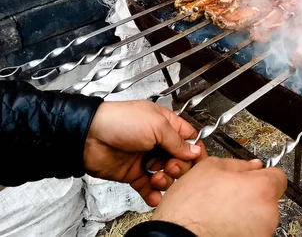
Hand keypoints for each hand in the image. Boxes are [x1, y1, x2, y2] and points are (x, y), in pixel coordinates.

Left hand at [84, 100, 205, 205]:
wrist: (90, 137)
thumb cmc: (121, 121)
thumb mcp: (157, 125)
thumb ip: (178, 141)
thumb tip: (194, 151)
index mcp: (165, 124)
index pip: (188, 139)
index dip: (194, 150)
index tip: (196, 159)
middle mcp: (157, 142)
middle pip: (180, 160)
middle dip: (180, 166)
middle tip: (170, 166)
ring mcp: (146, 158)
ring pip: (166, 175)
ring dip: (166, 180)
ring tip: (157, 178)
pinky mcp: (134, 174)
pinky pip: (149, 187)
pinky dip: (153, 193)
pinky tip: (155, 195)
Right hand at [153, 157, 286, 236]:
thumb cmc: (189, 209)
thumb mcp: (209, 168)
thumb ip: (238, 164)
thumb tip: (252, 166)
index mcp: (262, 189)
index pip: (278, 176)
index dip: (262, 174)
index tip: (252, 177)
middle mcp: (268, 214)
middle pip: (268, 197)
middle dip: (251, 194)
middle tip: (228, 195)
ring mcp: (261, 233)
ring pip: (259, 216)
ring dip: (245, 212)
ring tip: (220, 212)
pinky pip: (250, 231)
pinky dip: (239, 228)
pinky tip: (220, 225)